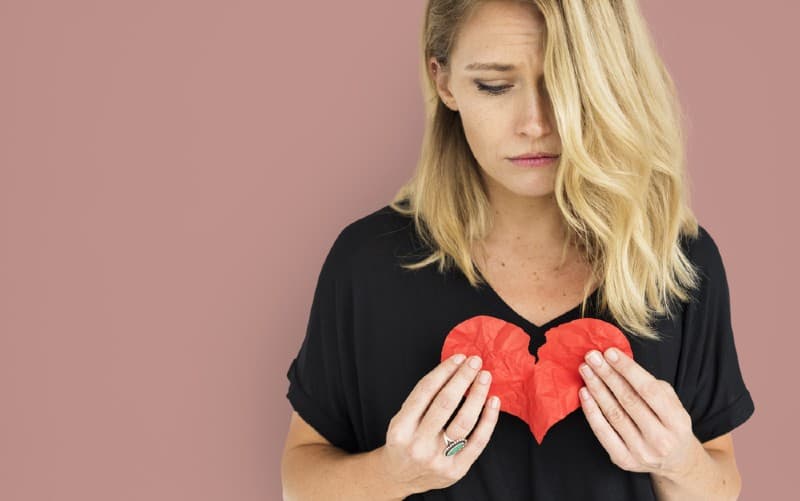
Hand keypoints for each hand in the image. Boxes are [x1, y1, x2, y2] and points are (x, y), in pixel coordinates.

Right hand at [379, 354, 500, 495]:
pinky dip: (489, 419)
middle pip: (445, 403)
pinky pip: (478, 441)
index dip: (444, 371)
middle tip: (475, 362)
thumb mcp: (401, 419)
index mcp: (401, 427)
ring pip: (464, 421)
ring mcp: (438, 459)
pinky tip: (493, 401)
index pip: (425, 391)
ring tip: (485, 377)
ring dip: (477, 394)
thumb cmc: (404, 441)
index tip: (458, 358)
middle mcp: (418, 444)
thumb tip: (454, 369)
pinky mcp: (456, 470)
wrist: (399, 477)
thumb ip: (423, 399)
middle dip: (463, 378)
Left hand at [577, 347, 701, 479]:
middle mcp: (661, 440)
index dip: (628, 370)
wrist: (676, 462)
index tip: (610, 352)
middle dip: (607, 375)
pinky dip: (591, 411)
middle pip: (628, 400)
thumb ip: (653, 386)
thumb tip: (621, 363)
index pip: (649, 390)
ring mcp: (642, 452)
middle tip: (592, 356)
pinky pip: (602, 432)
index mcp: (677, 422)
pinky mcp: (624, 460)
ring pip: (614, 414)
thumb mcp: (673, 404)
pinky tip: (584, 393)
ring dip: (597, 389)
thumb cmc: (670, 424)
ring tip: (586, 370)